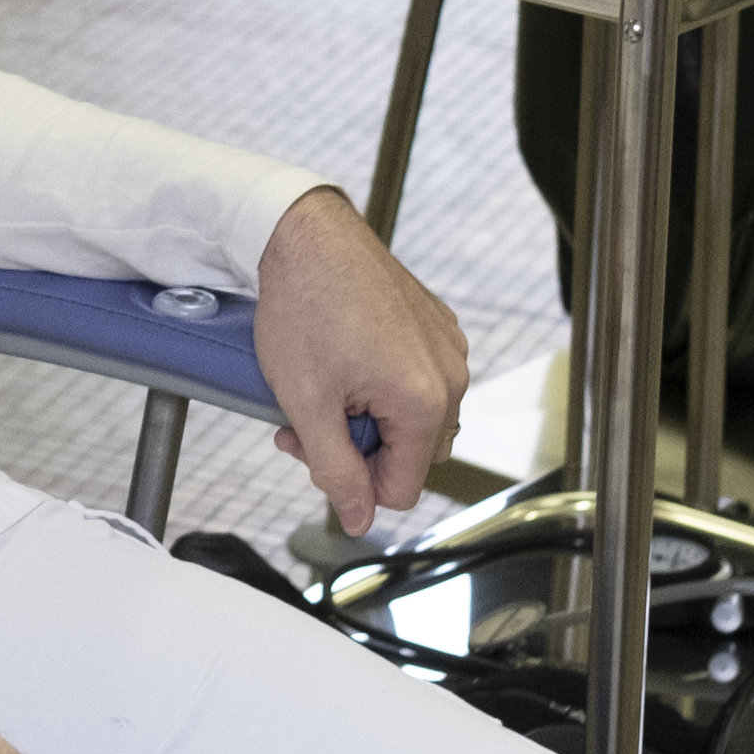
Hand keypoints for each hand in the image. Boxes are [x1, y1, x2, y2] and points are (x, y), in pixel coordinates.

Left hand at [252, 189, 474, 535]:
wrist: (305, 234)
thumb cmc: (303, 308)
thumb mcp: (306, 404)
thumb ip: (335, 471)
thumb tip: (359, 519)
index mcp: (425, 403)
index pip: (402, 489)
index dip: (353, 484)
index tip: (313, 451)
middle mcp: (451, 376)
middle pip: (412, 455)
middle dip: (360, 450)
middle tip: (309, 421)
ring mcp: (447, 348)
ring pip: (414, 420)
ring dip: (369, 418)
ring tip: (324, 388)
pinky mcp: (436, 326)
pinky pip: (418, 381)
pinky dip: (381, 385)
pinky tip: (343, 361)